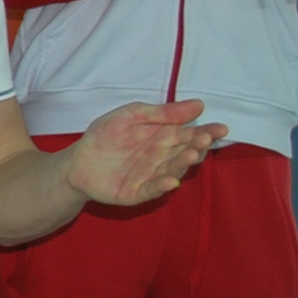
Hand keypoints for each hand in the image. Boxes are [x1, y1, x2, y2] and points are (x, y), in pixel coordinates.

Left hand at [65, 99, 224, 207]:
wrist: (77, 161)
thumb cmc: (105, 135)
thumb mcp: (131, 115)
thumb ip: (162, 112)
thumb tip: (199, 105)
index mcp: (164, 137)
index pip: (190, 134)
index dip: (206, 132)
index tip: (220, 128)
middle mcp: (163, 157)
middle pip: (186, 152)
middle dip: (198, 146)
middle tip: (205, 140)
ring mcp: (152, 176)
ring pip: (173, 170)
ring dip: (183, 163)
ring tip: (191, 154)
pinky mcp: (138, 192)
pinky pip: (152, 189)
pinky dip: (161, 186)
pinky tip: (170, 181)